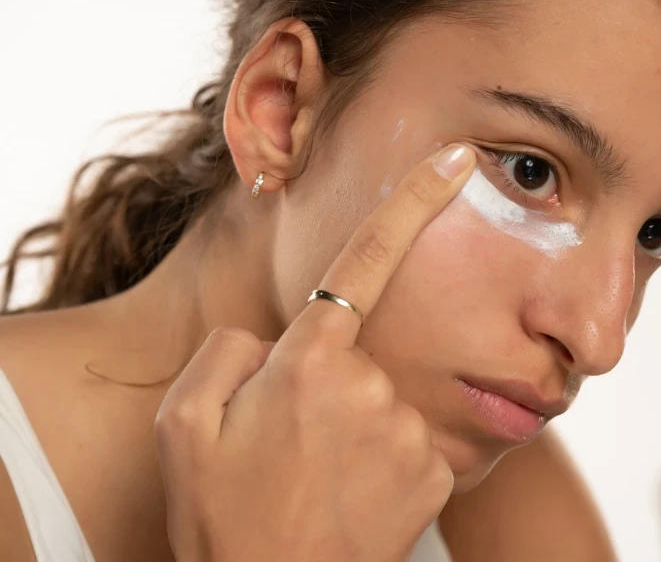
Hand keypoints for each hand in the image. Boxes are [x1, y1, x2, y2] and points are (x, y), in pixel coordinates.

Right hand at [155, 144, 475, 561]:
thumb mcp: (185, 426)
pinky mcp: (437, 472)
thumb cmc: (225, 516)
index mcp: (309, 361)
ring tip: (313, 478)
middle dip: (324, 382)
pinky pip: (407, 441)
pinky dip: (380, 458)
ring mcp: (411, 431)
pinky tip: (349, 494)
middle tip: (286, 443)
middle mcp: (374, 387)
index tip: (456, 161)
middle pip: (354, 353)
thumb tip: (275, 338)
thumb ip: (227, 353)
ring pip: (381, 400)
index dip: (415, 202)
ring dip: (351, 426)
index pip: (367, 259)